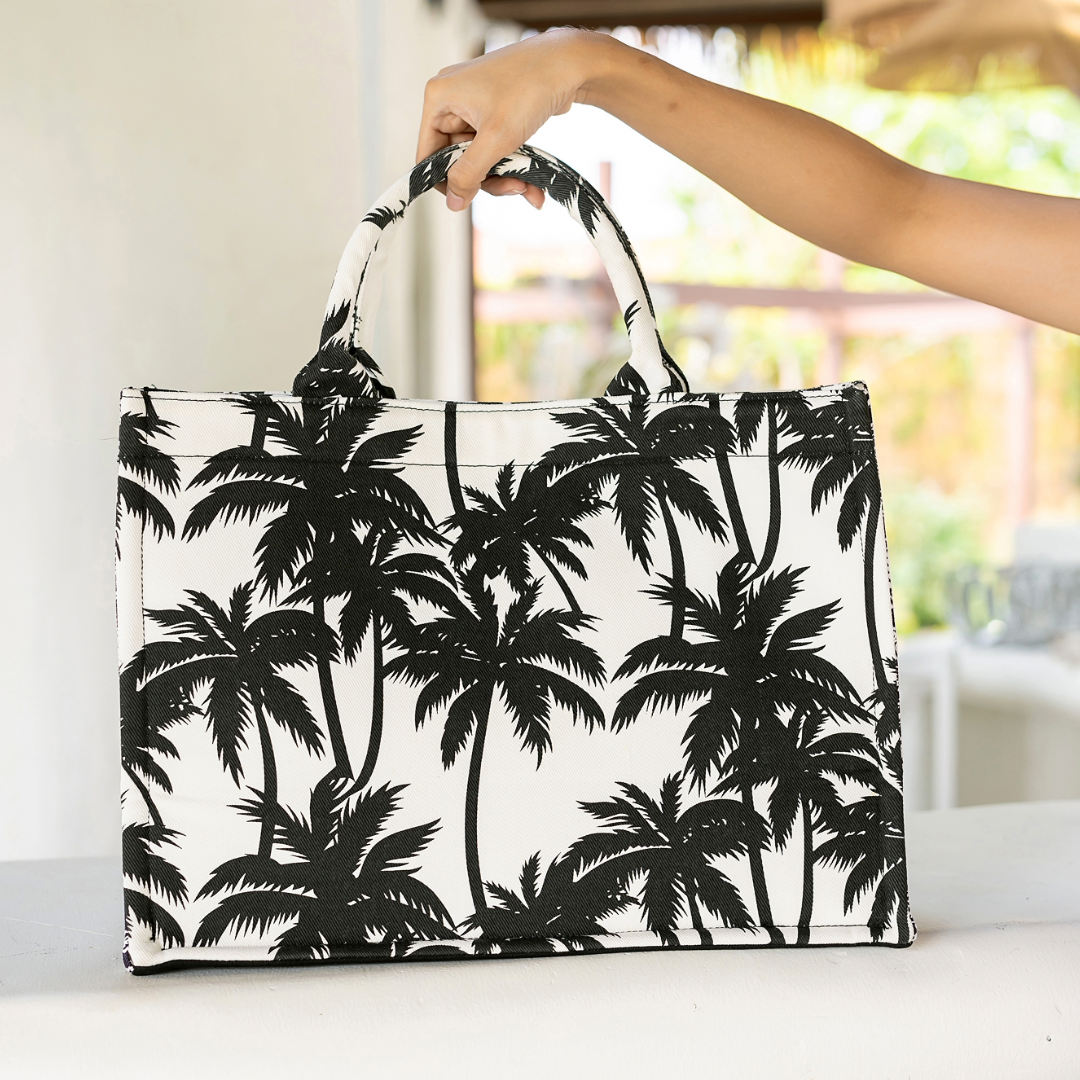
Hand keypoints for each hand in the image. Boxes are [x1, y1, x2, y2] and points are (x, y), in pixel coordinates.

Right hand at [416, 29, 614, 211]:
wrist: (568, 63)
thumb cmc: (529, 88)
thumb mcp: (495, 139)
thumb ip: (469, 174)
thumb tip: (452, 202)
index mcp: (439, 99)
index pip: (428, 154)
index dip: (446, 181)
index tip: (469, 197)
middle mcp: (452, 100)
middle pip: (457, 160)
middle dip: (486, 180)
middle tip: (514, 187)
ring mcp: (473, 107)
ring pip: (479, 159)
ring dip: (504, 177)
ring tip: (529, 185)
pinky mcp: (494, 112)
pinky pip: (494, 149)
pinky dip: (511, 165)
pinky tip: (532, 182)